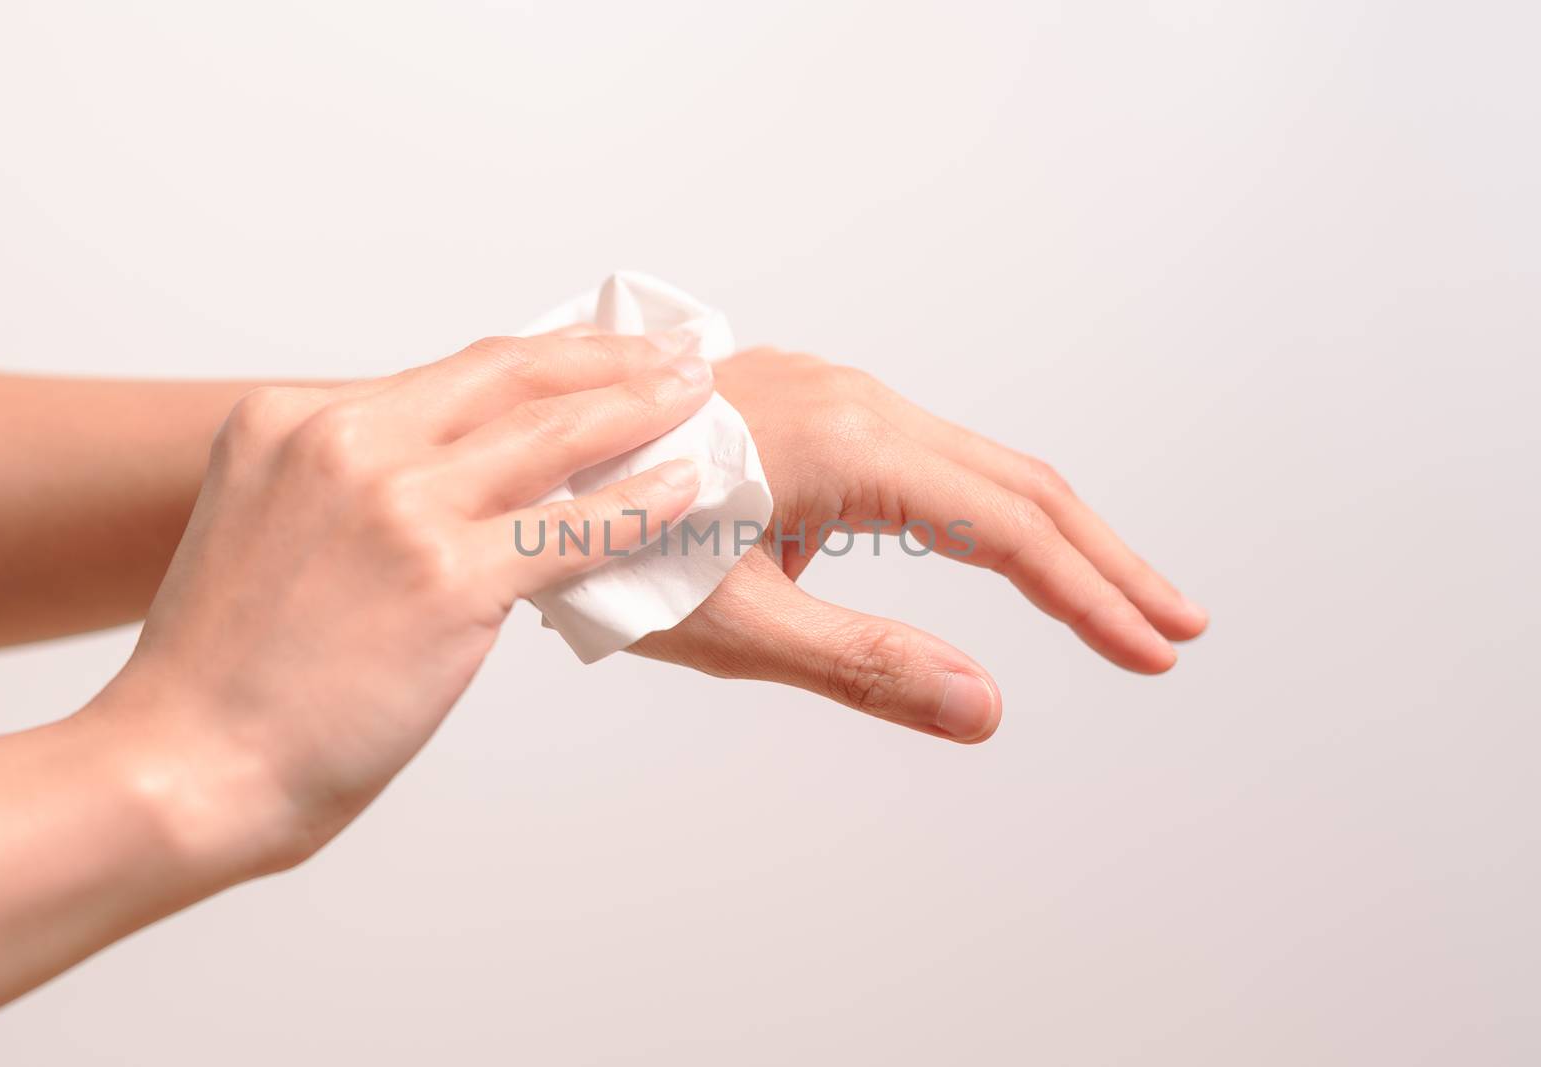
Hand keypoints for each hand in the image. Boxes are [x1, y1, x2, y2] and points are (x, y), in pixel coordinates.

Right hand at [93, 333, 712, 874]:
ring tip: (697, 401)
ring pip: (551, 437)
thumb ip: (349, 487)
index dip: (546, 359)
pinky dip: (640, 504)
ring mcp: (396, 505)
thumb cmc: (230, 672)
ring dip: (639, 411)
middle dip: (609, 360)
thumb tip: (451, 480)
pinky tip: (685, 489)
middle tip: (677, 356)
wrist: (183, 765)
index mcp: (293, 419)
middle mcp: (343, 441)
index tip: (604, 354)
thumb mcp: (270, 530)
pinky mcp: (445, 580)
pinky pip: (570, 529)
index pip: (454, 372)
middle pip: (511, 376)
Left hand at [632, 347, 1207, 742]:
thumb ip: (865, 665)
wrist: (523, 462)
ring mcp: (833, 397)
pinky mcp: (812, 410)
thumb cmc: (605, 543)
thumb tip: (985, 708)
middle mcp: (853, 401)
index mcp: (845, 443)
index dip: (1089, 596)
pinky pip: (927, 461)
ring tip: (1111, 605)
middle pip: (1017, 485)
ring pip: (978, 466)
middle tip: (1176, 629)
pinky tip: (999, 565)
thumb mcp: (734, 621)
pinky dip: (984, 517)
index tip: (1153, 654)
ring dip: (1053, 538)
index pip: (1007, 528)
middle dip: (1102, 561)